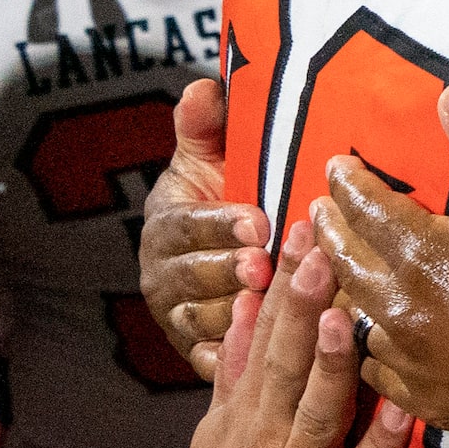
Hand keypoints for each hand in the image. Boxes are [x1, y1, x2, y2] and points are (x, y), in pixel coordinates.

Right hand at [140, 77, 269, 379]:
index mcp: (164, 228)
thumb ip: (206, 127)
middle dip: (231, 272)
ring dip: (245, 315)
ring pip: (207, 321)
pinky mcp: (201, 354)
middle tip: (268, 267)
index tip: (257, 222)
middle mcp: (162, 277)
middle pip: (192, 278)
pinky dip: (245, 357)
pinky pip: (218, 360)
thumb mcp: (215, 161)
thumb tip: (203, 87)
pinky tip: (280, 349)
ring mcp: (180, 319)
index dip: (219, 225)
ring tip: (287, 306)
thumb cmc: (231, 201)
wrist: (234, 263)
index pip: (184, 226)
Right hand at [175, 219, 413, 447]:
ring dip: (332, 364)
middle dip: (301, 307)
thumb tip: (245, 300)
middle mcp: (266, 434)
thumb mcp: (219, 431)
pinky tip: (404, 403)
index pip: (262, 335)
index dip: (280, 284)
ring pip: (316, 411)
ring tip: (348, 314)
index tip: (299, 230)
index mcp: (244, 409)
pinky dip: (381, 438)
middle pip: (284, 362)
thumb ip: (237, 368)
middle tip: (321, 249)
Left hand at [315, 85, 448, 447]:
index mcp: (434, 259)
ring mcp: (419, 367)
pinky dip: (367, 347)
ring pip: (354, 322)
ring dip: (342, 290)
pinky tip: (375, 337)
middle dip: (331, 230)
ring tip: (341, 271)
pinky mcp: (436, 406)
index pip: (368, 209)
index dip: (349, 182)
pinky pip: (379, 374)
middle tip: (320, 211)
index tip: (337, 166)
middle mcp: (410, 314)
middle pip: (346, 264)